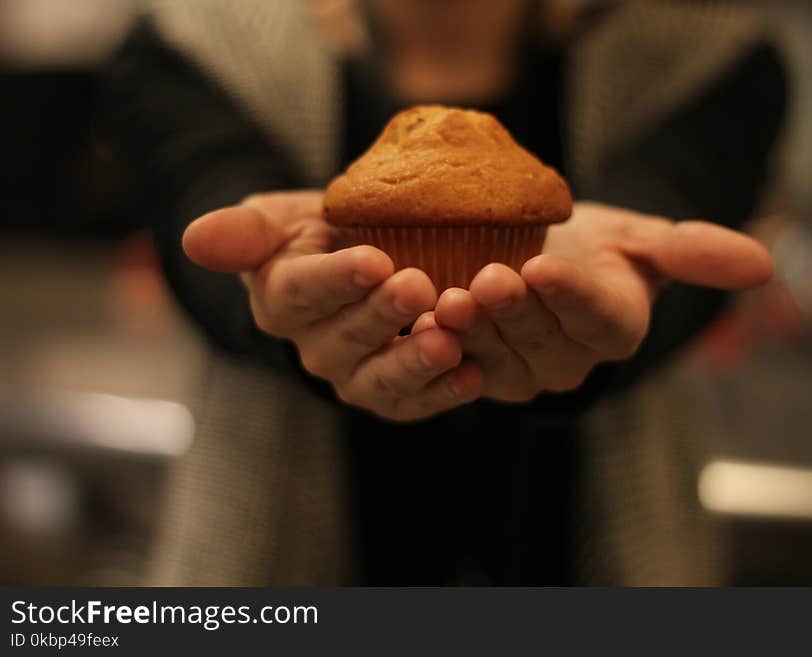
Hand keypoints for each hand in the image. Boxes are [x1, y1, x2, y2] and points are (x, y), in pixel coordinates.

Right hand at [182, 190, 482, 420]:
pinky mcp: (392, 396)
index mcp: (282, 299)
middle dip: (382, 315)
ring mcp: (353, 376)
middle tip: (418, 287)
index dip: (335, 281)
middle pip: (343, 338)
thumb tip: (192, 238)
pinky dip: (445, 393)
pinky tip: (475, 373)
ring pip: (378, 379)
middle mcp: (313, 347)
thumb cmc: (321, 233)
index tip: (373, 261)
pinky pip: (413, 403)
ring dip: (413, 363)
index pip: (301, 292)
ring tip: (448, 341)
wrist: (365, 260)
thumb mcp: (281, 218)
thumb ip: (246, 232)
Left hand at [430, 202, 773, 401]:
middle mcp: (569, 362)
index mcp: (615, 329)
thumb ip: (690, 250)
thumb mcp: (642, 238)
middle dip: (514, 311)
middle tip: (487, 277)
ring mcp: (520, 373)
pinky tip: (413, 319)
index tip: (544, 264)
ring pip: (494, 358)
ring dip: (469, 331)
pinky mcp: (476, 373)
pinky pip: (456, 363)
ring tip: (443, 298)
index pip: (598, 318)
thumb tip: (764, 263)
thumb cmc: (597, 246)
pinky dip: (435, 344)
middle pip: (541, 341)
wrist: (543, 253)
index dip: (571, 296)